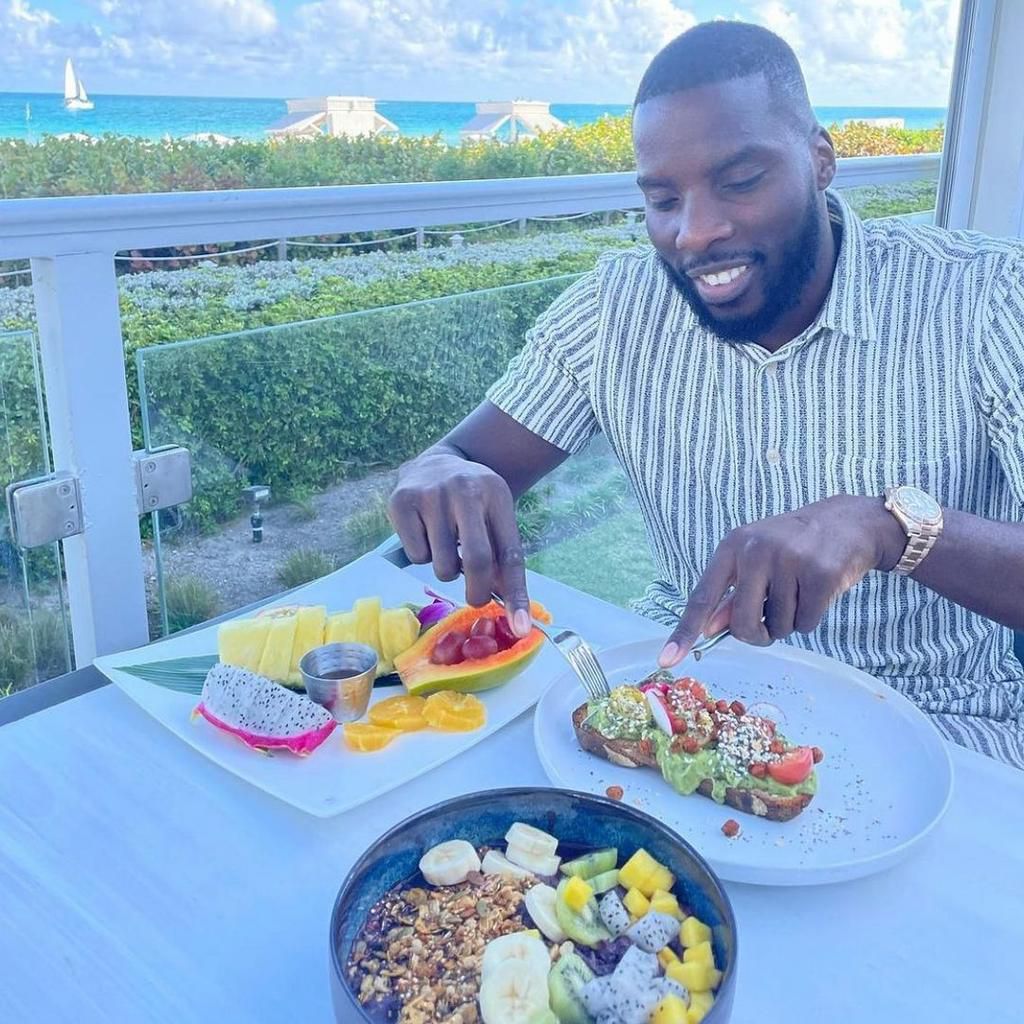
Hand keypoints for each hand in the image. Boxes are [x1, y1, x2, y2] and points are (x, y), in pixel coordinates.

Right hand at [388, 452, 532, 636]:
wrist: (436, 463)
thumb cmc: (472, 501)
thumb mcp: (494, 517)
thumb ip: (501, 558)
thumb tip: (511, 612)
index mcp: (496, 494)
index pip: (511, 553)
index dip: (516, 593)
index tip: (520, 627)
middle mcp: (464, 490)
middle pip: (477, 561)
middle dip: (478, 592)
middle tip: (475, 597)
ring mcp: (430, 494)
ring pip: (442, 565)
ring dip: (446, 569)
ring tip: (446, 545)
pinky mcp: (401, 502)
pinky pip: (416, 556)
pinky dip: (422, 556)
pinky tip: (425, 533)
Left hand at [659, 495, 905, 666]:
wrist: (846, 522)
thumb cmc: (790, 548)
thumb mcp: (754, 562)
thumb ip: (730, 595)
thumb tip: (707, 629)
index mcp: (732, 547)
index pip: (702, 597)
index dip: (684, 631)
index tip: (666, 659)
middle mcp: (756, 551)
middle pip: (743, 624)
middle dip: (757, 635)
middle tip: (769, 625)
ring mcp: (790, 560)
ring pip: (779, 627)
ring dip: (789, 622)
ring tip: (798, 591)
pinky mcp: (821, 575)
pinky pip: (807, 624)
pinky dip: (811, 619)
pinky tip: (817, 593)